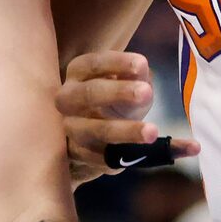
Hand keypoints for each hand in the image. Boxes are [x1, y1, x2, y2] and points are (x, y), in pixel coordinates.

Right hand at [58, 50, 198, 184]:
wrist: (93, 132)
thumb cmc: (114, 97)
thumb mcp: (127, 81)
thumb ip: (136, 74)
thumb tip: (141, 69)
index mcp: (79, 72)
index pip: (94, 64)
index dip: (117, 63)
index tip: (142, 64)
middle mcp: (67, 98)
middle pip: (89, 93)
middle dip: (118, 92)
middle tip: (146, 92)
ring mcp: (71, 128)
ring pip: (95, 130)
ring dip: (125, 132)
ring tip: (153, 132)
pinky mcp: (79, 154)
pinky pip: (104, 158)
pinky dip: (130, 158)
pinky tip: (153, 154)